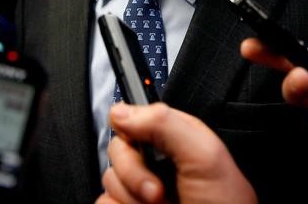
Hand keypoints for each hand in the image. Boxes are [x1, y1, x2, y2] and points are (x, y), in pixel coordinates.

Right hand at [98, 102, 256, 203]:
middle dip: (134, 172)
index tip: (144, 147)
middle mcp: (157, 164)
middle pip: (117, 149)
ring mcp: (141, 192)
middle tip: (160, 192)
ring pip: (109, 178)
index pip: (136, 119)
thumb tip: (122, 112)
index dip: (133, 130)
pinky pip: (102, 203)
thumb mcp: (205, 157)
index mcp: (176, 141)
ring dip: (131, 197)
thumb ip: (165, 124)